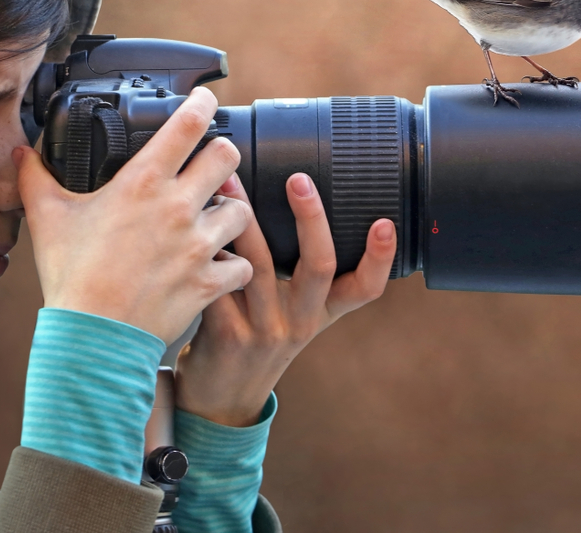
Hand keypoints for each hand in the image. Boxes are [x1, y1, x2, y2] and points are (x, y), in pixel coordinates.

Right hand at [14, 87, 253, 343]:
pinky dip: (236, 265)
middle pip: (227, 157)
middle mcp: (177, 207)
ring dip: (232, 212)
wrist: (91, 338)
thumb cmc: (71, 277)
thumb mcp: (48, 219)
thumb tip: (20, 154)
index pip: (187, 124)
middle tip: (213, 164)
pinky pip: (243, 264)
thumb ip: (35, 179)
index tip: (206, 98)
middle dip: (223, 156)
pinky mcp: (209, 280)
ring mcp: (198, 245)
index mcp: (142, 183)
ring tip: (217, 219)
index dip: (203, 103)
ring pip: (242, 211)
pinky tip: (221, 265)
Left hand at [174, 172, 396, 426]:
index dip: (380, 258)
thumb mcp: (291, 315)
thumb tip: (294, 199)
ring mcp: (266, 330)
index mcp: (321, 312)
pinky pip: (220, 283)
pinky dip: (210, 252)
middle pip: (319, 266)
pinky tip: (196, 224)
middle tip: (300, 180)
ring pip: (259, 265)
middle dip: (312, 219)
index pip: (365, 288)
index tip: (385, 223)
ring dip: (244, 218)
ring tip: (231, 182)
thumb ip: (297, 274)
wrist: (219, 400)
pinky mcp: (228, 335)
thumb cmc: (255, 341)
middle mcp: (300, 321)